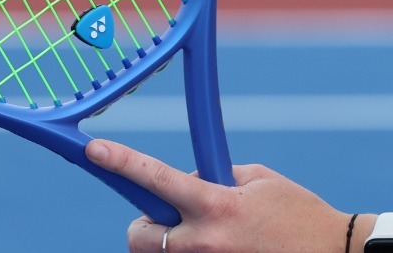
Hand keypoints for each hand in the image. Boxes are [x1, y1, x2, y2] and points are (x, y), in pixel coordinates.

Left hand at [86, 138, 349, 252]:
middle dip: (145, 225)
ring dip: (174, 244)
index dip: (120, 162)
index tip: (93, 150)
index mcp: (216, 206)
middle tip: (171, 218)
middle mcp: (203, 243)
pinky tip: (227, 247)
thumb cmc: (298, 214)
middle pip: (138, 235)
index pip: (156, 178)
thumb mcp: (259, 180)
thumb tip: (185, 185)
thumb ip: (215, 179)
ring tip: (215, 237)